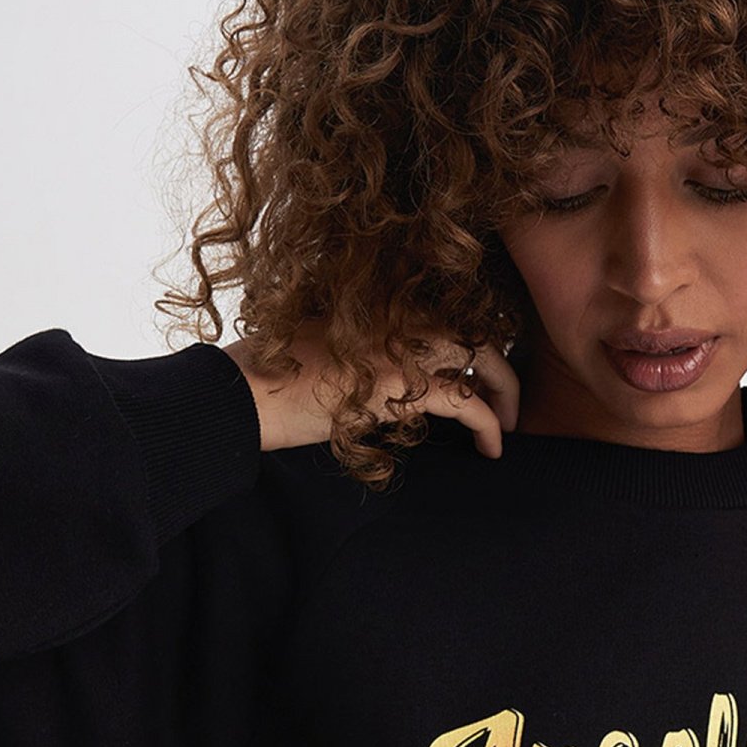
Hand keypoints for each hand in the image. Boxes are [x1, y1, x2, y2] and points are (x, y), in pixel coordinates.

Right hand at [227, 333, 520, 458]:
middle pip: (471, 326)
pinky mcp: (397, 383)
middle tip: (506, 398)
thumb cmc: (265, 375)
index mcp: (375, 300)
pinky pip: (464, 400)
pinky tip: (494, 446)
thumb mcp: (314, 340)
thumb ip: (354, 343)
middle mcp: (393, 312)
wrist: (240, 393)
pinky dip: (488, 423)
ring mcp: (398, 343)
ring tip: (507, 424)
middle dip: (499, 364)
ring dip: (504, 392)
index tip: (477, 370)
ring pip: (480, 355)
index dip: (469, 342)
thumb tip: (379, 370)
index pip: (442, 311)